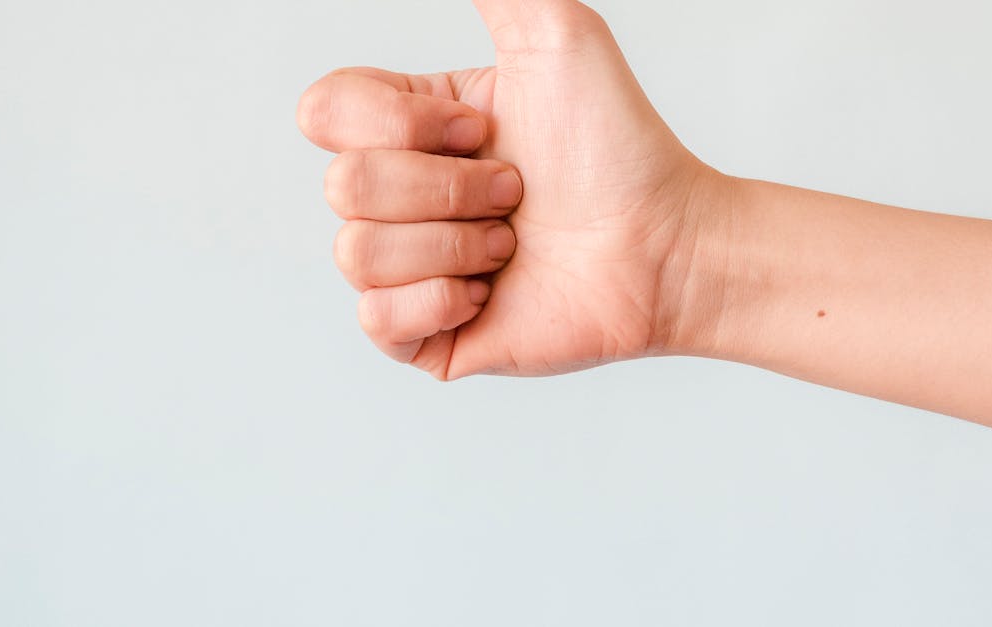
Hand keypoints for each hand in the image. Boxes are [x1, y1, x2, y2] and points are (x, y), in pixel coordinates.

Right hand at [298, 0, 716, 378]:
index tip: (486, 129)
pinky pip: (374, 319)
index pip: (326, 111)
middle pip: (344, 186)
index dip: (403, 125)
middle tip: (516, 195)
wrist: (665, 246)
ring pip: (357, 253)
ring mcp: (408, 269)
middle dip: (449, 189)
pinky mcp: (424, 334)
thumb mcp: (555, 35)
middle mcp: (401, 197)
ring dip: (454, 245)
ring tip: (512, 244)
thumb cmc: (620, 148)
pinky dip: (442, 300)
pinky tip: (492, 292)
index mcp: (410, 129)